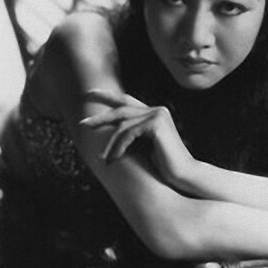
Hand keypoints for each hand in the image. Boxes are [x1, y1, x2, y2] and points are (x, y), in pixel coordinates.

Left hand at [80, 89, 194, 187]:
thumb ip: (132, 135)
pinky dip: (118, 147)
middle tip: (83, 123)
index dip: (108, 96)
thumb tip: (108, 134)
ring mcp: (157, 115)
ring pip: (123, 126)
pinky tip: (112, 160)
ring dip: (110, 145)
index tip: (90, 93)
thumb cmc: (165, 165)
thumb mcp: (145, 146)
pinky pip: (128, 133)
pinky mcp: (156, 124)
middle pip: (121, 109)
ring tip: (102, 159)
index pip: (127, 100)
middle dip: (100, 117)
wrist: (184, 174)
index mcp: (154, 113)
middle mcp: (157, 110)